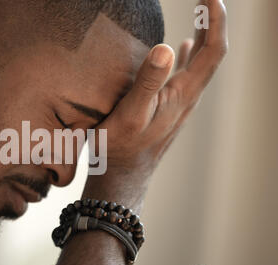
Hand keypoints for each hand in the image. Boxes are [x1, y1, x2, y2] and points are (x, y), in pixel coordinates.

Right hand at [83, 0, 227, 207]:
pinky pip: (185, 75)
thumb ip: (147, 82)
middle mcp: (188, 97)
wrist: (122, 175)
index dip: (216, 20)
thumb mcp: (130, 114)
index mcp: (183, 94)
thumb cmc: (120, 147)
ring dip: (203, 36)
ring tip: (200, 14)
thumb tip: (167, 45)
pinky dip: (188, 55)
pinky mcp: (169, 108)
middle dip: (213, 22)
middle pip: (211, 54)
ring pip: (200, 64)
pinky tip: (182, 47)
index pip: (213, 50)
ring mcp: (180, 103)